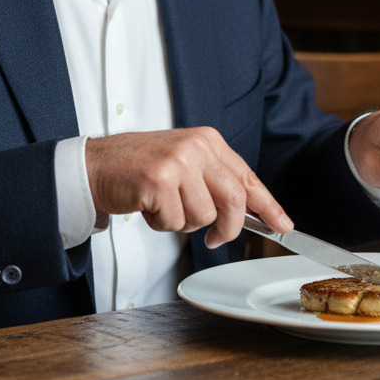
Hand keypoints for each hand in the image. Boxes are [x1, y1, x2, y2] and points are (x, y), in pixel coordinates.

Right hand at [85, 127, 292, 248]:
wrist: (96, 165)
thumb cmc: (139, 169)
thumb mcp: (185, 164)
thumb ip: (215, 182)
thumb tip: (249, 212)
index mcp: (208, 141)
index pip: (247, 177)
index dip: (268, 205)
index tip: (284, 225)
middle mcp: (196, 147)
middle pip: (233, 200)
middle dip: (228, 228)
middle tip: (215, 238)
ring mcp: (177, 163)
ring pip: (204, 216)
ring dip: (183, 222)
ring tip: (163, 205)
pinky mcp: (158, 181)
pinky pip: (175, 222)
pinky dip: (161, 224)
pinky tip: (148, 207)